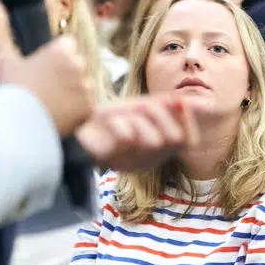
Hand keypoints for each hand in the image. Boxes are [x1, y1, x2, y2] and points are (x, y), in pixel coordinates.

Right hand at [0, 36, 95, 135]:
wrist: (20, 122)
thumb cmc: (13, 91)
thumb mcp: (7, 66)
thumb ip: (11, 54)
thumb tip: (8, 53)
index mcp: (60, 51)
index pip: (67, 45)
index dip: (58, 55)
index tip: (49, 66)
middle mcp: (77, 65)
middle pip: (78, 65)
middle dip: (68, 74)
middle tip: (51, 88)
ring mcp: (85, 86)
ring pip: (84, 86)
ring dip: (74, 92)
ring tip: (54, 104)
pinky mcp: (89, 107)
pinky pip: (87, 106)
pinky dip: (77, 111)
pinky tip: (61, 115)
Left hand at [78, 96, 197, 171]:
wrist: (76, 127)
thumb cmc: (111, 118)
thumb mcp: (141, 109)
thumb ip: (163, 106)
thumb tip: (182, 101)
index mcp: (158, 150)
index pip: (188, 141)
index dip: (186, 121)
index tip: (177, 103)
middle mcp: (148, 160)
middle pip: (175, 138)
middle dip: (161, 115)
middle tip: (142, 105)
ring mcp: (132, 162)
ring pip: (154, 140)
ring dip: (141, 119)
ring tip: (126, 114)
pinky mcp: (114, 159)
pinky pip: (128, 138)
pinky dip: (121, 123)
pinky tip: (111, 123)